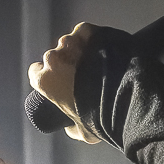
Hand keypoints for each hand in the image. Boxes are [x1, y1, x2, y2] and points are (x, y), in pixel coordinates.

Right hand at [28, 23, 101, 142]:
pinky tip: (105, 51)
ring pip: (70, 44)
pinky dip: (94, 40)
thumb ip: (70, 127)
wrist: (128, 98)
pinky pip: (87, 34)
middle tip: (83, 76)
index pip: (35, 73)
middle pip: (53, 58)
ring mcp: (71, 42)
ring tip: (98, 64)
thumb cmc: (103, 119)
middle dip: (64, 64)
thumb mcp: (83, 132)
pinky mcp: (90, 31)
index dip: (46, 77)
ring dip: (79, 52)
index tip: (56, 81)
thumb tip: (69, 127)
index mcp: (45, 81)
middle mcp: (53, 57)